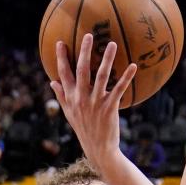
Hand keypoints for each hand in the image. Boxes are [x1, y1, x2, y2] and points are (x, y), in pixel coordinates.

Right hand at [49, 33, 136, 165]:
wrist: (98, 149)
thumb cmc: (84, 130)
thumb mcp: (69, 114)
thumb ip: (61, 96)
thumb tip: (51, 82)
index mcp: (71, 98)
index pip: (63, 75)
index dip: (61, 58)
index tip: (60, 43)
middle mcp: (82, 98)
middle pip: (82, 71)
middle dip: (85, 52)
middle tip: (89, 35)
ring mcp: (96, 103)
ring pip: (101, 77)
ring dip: (107, 59)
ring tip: (112, 44)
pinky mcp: (110, 108)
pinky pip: (118, 89)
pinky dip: (126, 78)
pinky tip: (133, 66)